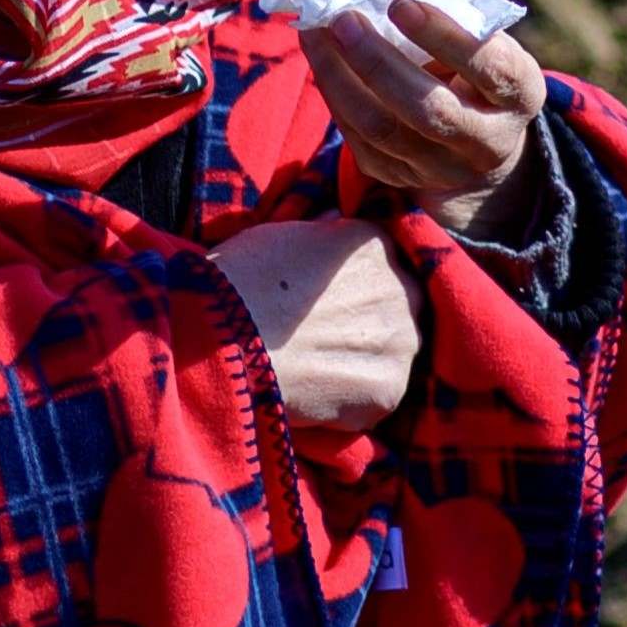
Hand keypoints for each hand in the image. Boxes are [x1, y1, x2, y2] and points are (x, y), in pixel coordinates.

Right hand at [216, 214, 425, 433]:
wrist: (225, 340)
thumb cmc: (239, 281)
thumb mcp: (278, 235)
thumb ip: (319, 232)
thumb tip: (333, 223)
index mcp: (374, 243)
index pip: (383, 265)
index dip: (355, 289)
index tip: (330, 306)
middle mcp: (401, 287)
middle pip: (398, 309)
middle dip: (369, 325)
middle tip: (325, 342)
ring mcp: (399, 341)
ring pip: (392, 355)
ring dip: (364, 365)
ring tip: (316, 373)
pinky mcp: (388, 389)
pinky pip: (378, 397)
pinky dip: (353, 404)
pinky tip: (316, 398)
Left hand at [303, 0, 545, 225]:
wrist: (478, 142)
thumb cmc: (476, 66)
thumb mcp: (482, 34)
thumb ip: (446, 6)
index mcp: (520, 94)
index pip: (489, 67)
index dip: (443, 35)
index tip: (399, 4)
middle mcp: (488, 141)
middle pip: (430, 109)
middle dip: (378, 62)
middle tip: (344, 20)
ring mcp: (443, 168)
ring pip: (383, 130)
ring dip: (340, 78)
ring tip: (316, 33)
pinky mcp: (401, 178)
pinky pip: (359, 140)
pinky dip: (335, 96)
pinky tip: (322, 60)